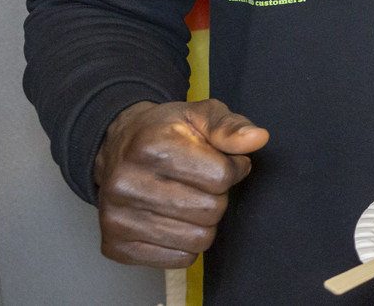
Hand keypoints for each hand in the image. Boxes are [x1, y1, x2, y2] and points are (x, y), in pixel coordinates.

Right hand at [94, 99, 269, 267]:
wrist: (115, 147)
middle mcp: (128, 184)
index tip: (224, 162)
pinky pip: (179, 259)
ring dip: (204, 222)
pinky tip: (174, 219)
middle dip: (218, 196)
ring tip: (189, 199)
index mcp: (152, 147)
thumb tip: (258, 138)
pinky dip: (186, 243)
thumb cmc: (165, 132)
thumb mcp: (200, 115)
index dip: (234, 169)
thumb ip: (231, 127)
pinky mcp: (116, 246)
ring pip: (197, 239)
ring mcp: (117, 218)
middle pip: (210, 210)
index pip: (221, 176)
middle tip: (203, 183)